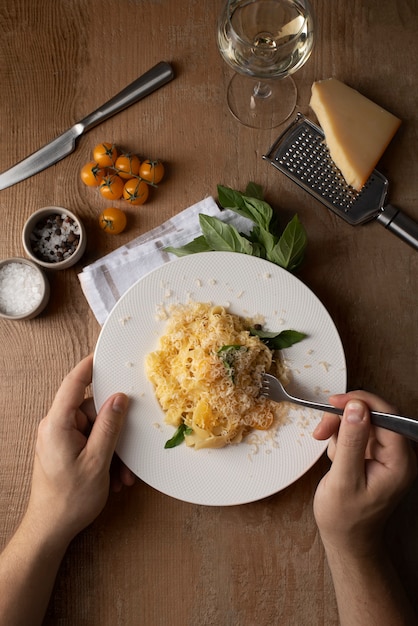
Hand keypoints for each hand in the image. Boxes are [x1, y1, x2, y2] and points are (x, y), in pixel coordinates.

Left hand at [25, 354, 135, 546]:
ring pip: (96, 430)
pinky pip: (91, 443)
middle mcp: (56, 427)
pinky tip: (114, 478)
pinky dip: (106, 457)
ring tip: (121, 474)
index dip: (89, 366)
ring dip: (113, 450)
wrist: (50, 530)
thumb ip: (109, 426)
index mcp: (57, 424)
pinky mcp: (66, 450)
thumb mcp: (96, 461)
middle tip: (130, 447)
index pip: (73, 384)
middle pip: (92, 410)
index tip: (104, 354)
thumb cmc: (69, 499)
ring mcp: (60, 439)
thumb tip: (119, 399)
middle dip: (115, 431)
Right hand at [313, 391, 416, 556]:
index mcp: (400, 462)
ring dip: (340, 430)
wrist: (346, 539)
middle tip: (321, 430)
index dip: (361, 403)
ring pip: (362, 421)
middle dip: (344, 419)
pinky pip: (358, 432)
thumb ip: (351, 441)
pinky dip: (342, 439)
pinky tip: (337, 459)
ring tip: (331, 456)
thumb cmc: (345, 518)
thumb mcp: (344, 479)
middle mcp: (399, 455)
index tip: (334, 402)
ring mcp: (387, 454)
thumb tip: (356, 407)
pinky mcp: (375, 454)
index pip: (387, 416)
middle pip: (373, 415)